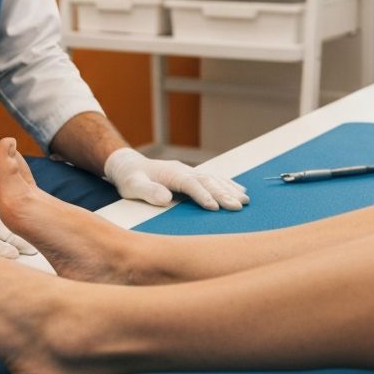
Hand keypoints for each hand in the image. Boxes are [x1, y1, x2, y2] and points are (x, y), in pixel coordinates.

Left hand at [103, 147, 248, 210]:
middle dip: (223, 193)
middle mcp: (183, 170)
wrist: (128, 165)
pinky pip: (213, 179)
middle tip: (238, 207)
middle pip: (206, 181)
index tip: (214, 206)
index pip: (189, 183)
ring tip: (245, 201)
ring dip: (229, 189)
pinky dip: (228, 185)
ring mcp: (188, 172)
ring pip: (213, 179)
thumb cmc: (130, 178)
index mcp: (170, 173)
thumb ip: (147, 191)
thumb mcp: (131, 185)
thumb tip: (166, 197)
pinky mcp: (191, 177)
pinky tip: (240, 192)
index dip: (202, 194)